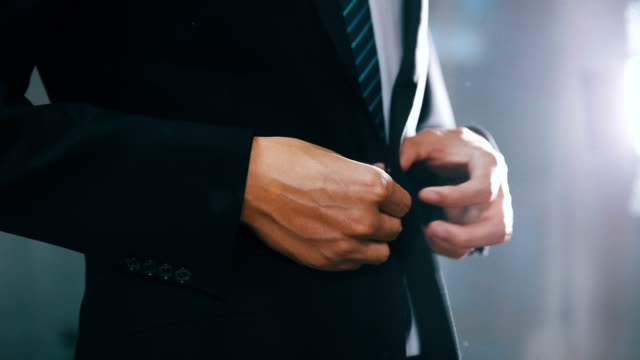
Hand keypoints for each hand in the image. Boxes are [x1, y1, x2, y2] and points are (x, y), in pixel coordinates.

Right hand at [242, 137, 411, 270]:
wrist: (250, 182)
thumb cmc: (288, 162)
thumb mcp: (334, 156)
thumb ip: (364, 173)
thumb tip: (380, 173)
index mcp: (373, 187)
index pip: (403, 203)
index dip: (391, 200)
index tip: (381, 199)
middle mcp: (365, 218)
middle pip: (395, 229)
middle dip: (383, 220)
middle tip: (364, 212)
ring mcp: (346, 244)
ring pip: (380, 252)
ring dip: (371, 242)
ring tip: (353, 230)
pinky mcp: (325, 260)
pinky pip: (354, 265)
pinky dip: (350, 255)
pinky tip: (335, 239)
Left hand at [400, 128, 512, 258]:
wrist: (462, 153)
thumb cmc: (448, 146)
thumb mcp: (430, 139)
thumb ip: (413, 147)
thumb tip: (401, 164)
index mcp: (489, 166)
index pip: (483, 188)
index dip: (454, 197)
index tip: (423, 195)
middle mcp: (499, 192)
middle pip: (497, 226)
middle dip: (463, 235)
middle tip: (430, 229)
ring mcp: (495, 213)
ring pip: (487, 242)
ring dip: (457, 244)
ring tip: (428, 233)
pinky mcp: (483, 227)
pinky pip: (472, 247)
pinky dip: (450, 247)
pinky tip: (430, 236)